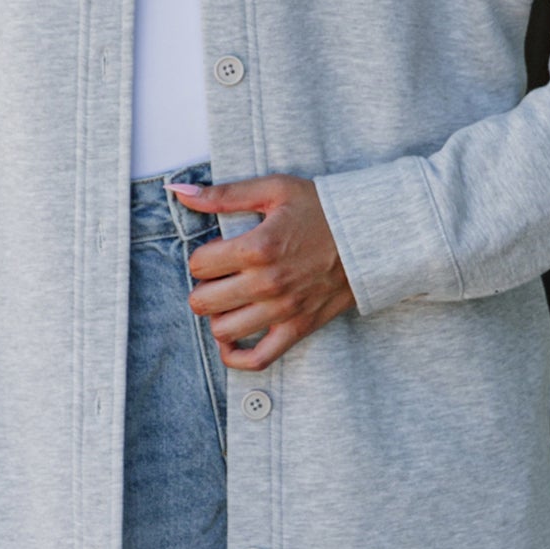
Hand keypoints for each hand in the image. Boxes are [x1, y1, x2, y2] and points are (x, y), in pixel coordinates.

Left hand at [173, 173, 354, 368]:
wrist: (370, 235)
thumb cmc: (323, 209)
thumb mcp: (274, 189)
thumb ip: (224, 194)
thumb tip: (179, 191)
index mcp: (258, 248)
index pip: (199, 264)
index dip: (202, 257)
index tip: (218, 252)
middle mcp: (267, 284)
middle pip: (203, 301)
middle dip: (204, 287)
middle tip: (221, 277)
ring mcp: (283, 310)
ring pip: (223, 331)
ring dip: (218, 316)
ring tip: (230, 300)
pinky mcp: (298, 328)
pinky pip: (258, 359)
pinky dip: (237, 357)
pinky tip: (232, 341)